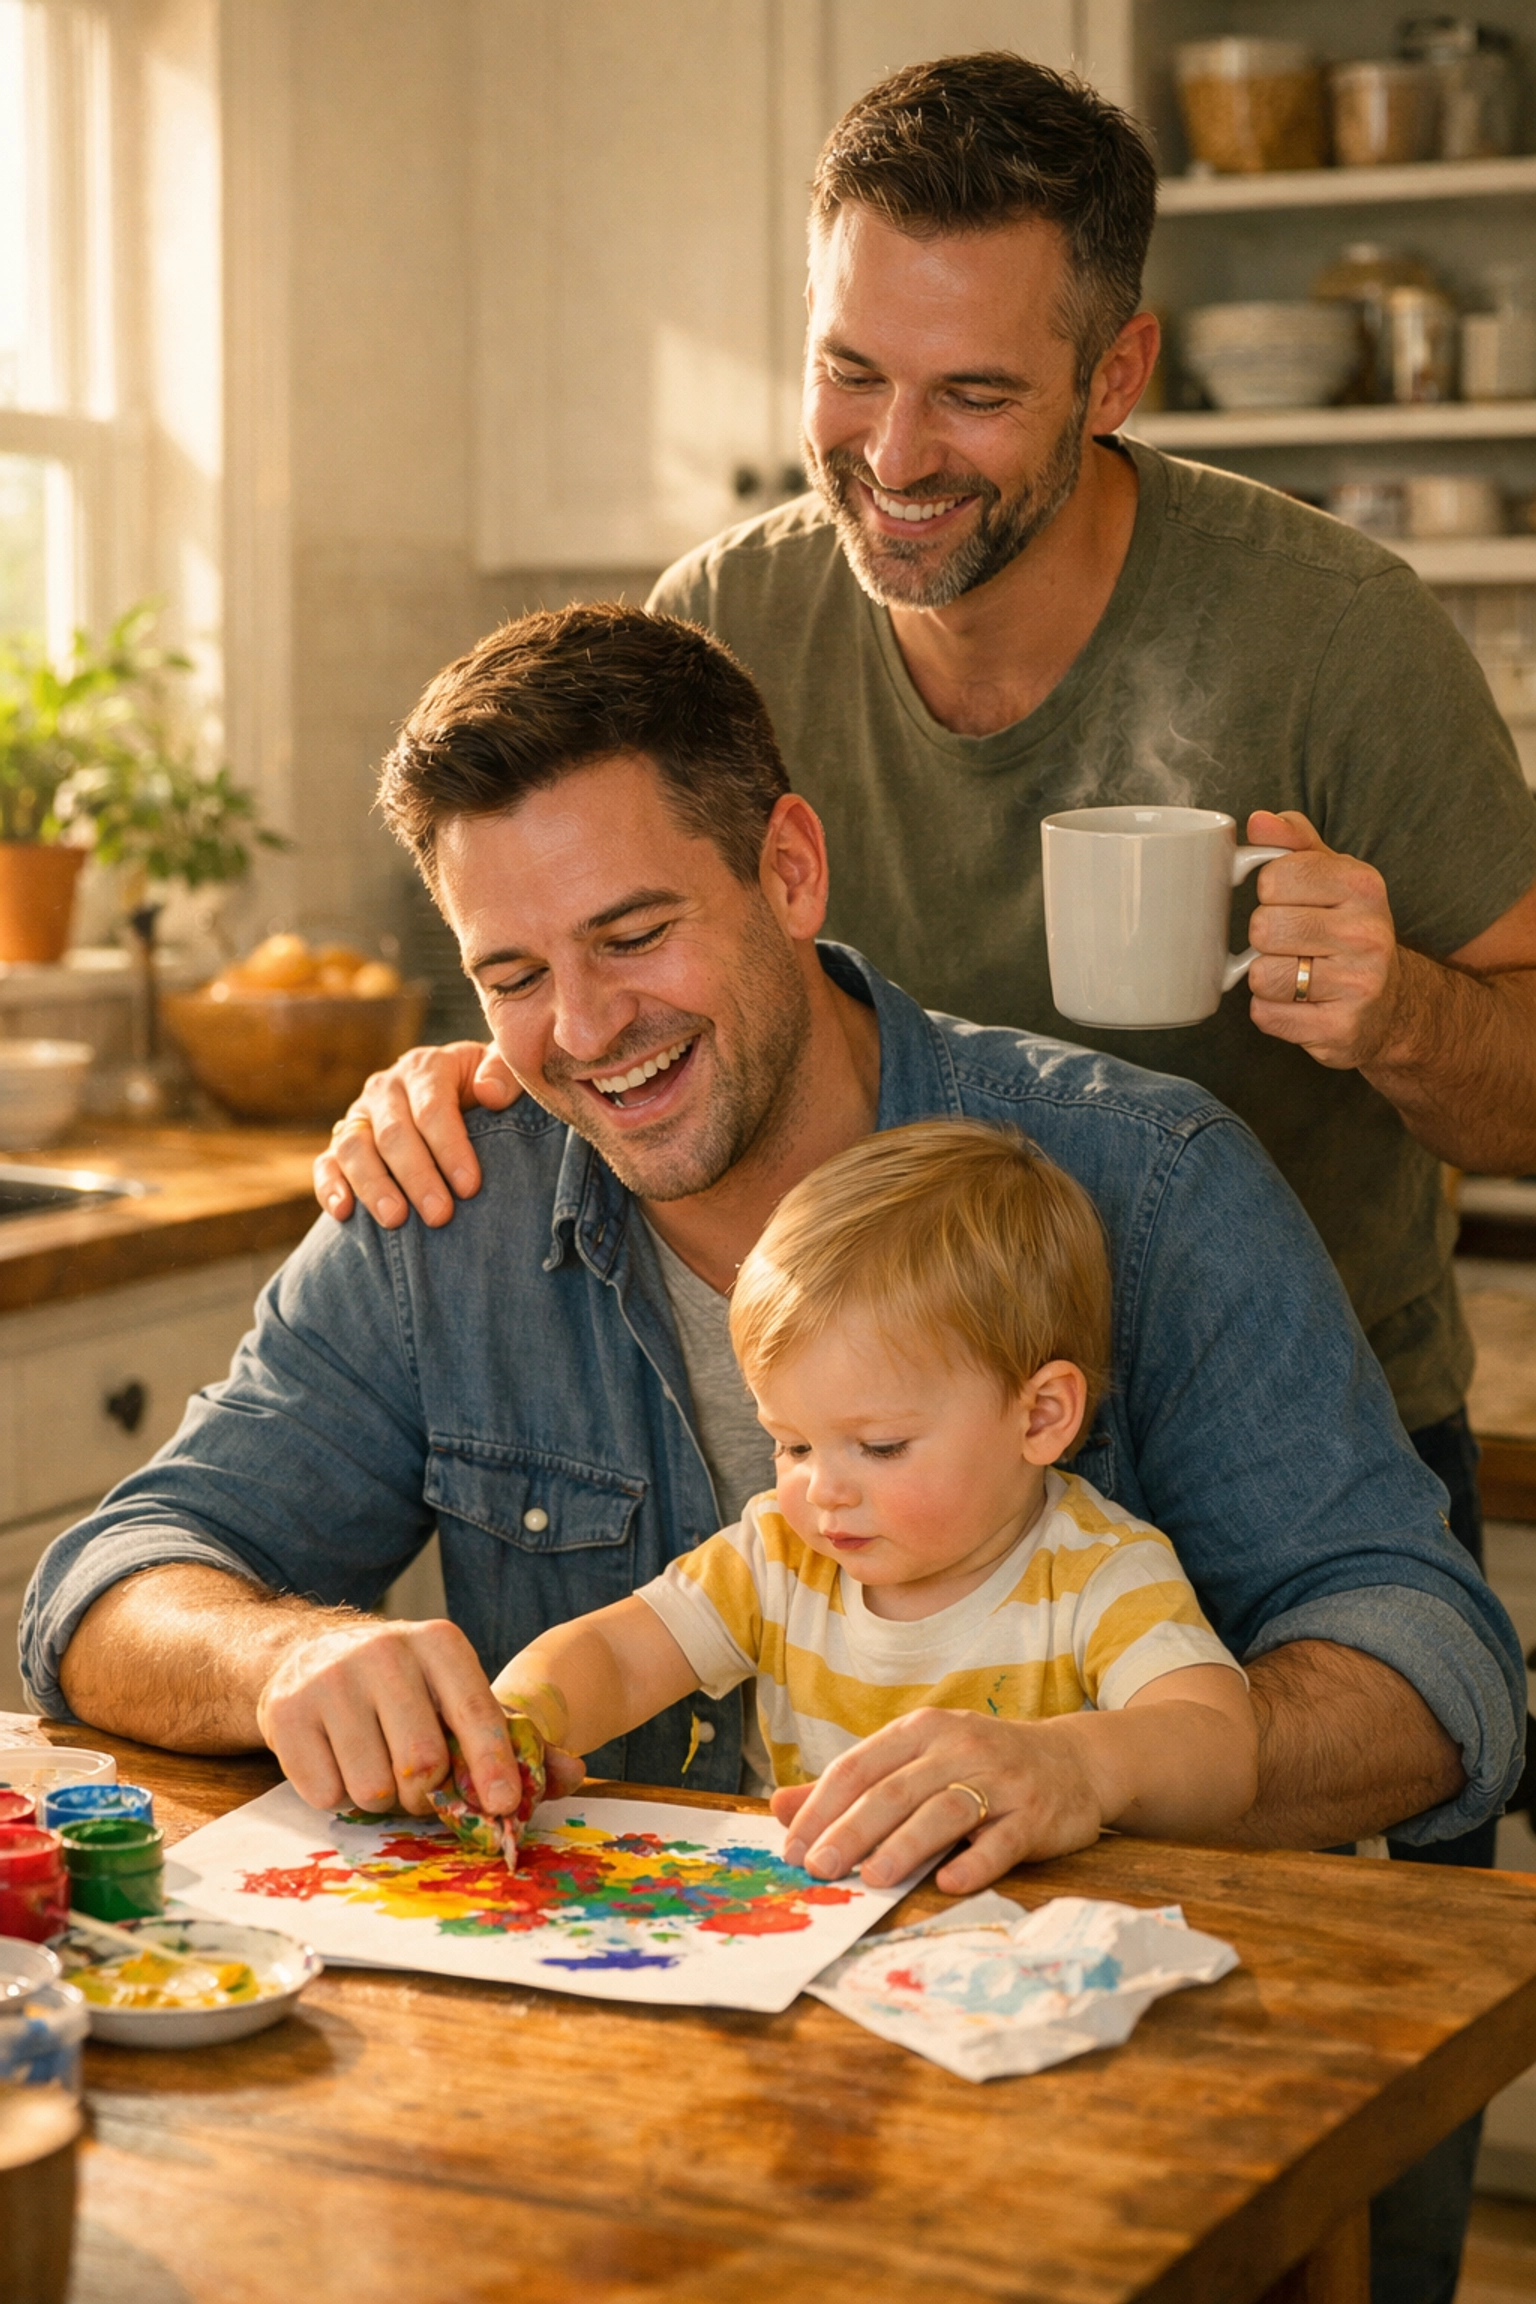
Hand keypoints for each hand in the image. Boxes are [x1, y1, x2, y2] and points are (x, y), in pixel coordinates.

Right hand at [254, 1613, 582, 1816]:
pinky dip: (338, 1795)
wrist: (307, 1657)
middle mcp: (384, 1652)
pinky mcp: (284, 1713)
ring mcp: (329, 1680)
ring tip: (376, 1766)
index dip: (492, 1765)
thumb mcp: (456, 1695)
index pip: (474, 1712)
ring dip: (381, 1798)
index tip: (503, 1805)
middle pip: (421, 1763)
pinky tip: (338, 1761)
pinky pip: (326, 1794)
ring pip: (372, 1787)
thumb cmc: (402, 1689)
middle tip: (421, 1787)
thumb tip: (573, 1773)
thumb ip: (515, 1739)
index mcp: (439, 1644)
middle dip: (427, 1794)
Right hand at [312, 1041, 519, 1228]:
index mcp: (427, 1068)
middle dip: (417, 1176)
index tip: (470, 1187)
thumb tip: (489, 1094)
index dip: (450, 1148)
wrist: (460, 1093)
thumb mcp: (504, 1072)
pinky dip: (330, 1187)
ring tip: (396, 1220)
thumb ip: (505, 1074)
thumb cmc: (488, 1091)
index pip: (433, 1109)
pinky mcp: (341, 1141)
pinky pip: (327, 1162)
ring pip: (354, 1148)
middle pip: (393, 1133)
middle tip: (439, 1215)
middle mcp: (386, 1088)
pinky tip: (343, 1213)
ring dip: (373, 1186)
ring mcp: (360, 1115)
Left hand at [771, 1707, 1105, 1895]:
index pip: (859, 1765)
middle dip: (852, 1830)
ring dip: (905, 1845)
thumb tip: (778, 1806)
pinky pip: (1001, 1840)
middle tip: (819, 1868)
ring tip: (872, 1878)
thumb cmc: (979, 1765)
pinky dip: (975, 1861)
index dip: (821, 1806)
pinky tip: (948, 1882)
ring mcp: (1000, 1779)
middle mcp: (958, 1747)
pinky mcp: (1036, 1814)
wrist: (1074, 1760)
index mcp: (921, 1730)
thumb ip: (852, 1786)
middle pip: (894, 1790)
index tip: (792, 1847)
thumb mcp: (916, 1761)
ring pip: (944, 1812)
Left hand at [1244, 810, 1405, 1069]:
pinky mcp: (1342, 1029)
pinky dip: (1271, 1012)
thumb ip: (1294, 843)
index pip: (1275, 877)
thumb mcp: (1332, 877)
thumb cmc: (1347, 930)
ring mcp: (1359, 985)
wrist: (1392, 1004)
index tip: (1289, 901)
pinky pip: (1267, 1015)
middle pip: (1263, 928)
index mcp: (1363, 885)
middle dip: (1265, 939)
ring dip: (1266, 978)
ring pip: (1261, 975)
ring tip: (1297, 974)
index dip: (1269, 892)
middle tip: (1293, 944)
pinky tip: (1299, 1005)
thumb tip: (1259, 821)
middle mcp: (1368, 933)